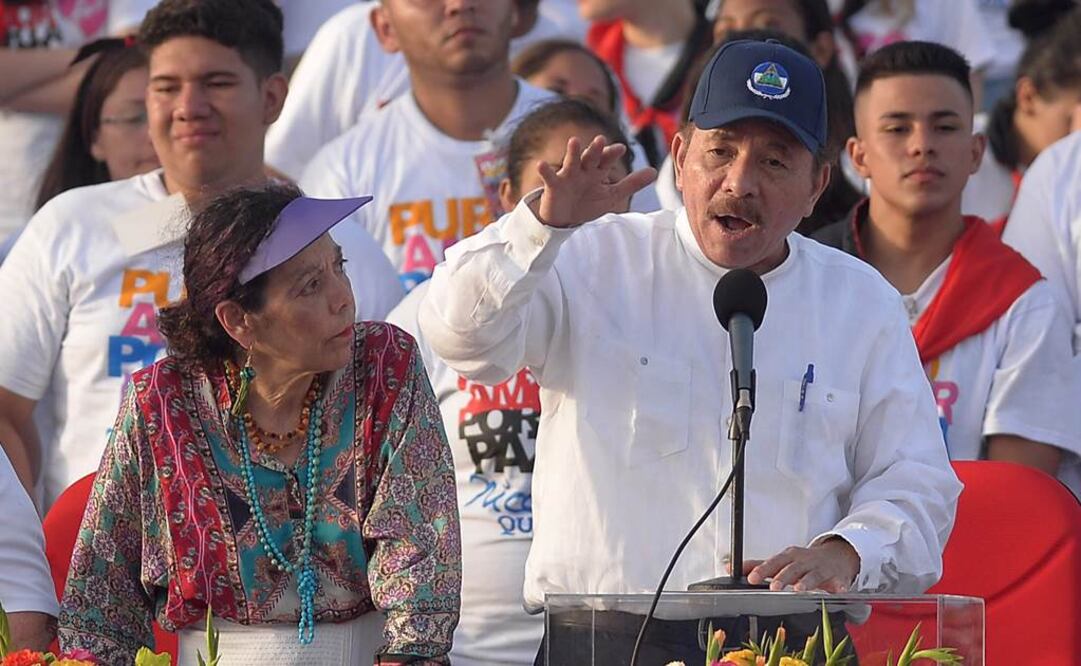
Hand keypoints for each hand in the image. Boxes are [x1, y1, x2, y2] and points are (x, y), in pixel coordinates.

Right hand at [531, 134, 656, 227]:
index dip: (612, 154)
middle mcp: (583, 170)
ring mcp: (567, 176)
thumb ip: (632, 183)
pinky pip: (549, 177)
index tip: (620, 148)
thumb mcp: (612, 194)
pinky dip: (545, 171)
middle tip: (601, 140)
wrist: (565, 218)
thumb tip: (654, 171)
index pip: (606, 160)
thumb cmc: (588, 203)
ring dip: (572, 152)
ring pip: (571, 162)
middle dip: (595, 150)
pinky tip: (541, 164)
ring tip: (574, 141)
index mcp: (597, 171)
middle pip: (590, 158)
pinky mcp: (553, 185)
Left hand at [737, 538, 859, 591]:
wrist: (836, 556)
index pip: (774, 562)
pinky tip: (839, 591)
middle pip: (792, 568)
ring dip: (807, 582)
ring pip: (813, 575)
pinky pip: (841, 582)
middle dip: (783, 577)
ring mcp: (821, 569)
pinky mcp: (838, 577)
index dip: (762, 570)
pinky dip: (840, 587)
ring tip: (800, 589)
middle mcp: (804, 561)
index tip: (751, 578)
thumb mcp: (781, 560)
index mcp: (789, 557)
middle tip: (773, 587)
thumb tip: (730, 566)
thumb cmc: (803, 560)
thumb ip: (758, 565)